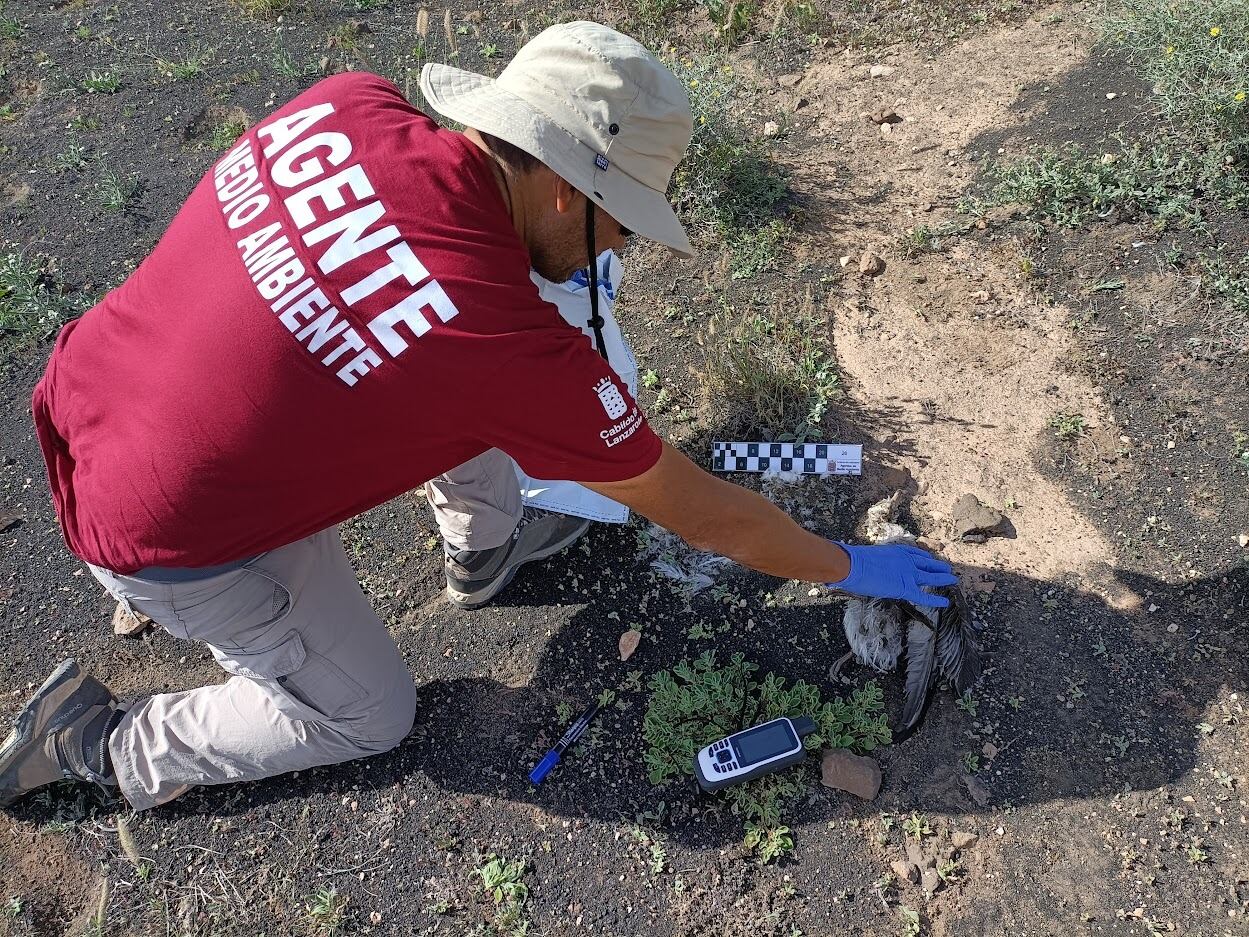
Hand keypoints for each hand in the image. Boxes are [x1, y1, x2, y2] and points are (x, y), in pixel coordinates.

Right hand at [827, 541, 957, 606]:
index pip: (917, 554)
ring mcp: (907, 573)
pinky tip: (946, 602)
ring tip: (953, 580)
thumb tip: (862, 570)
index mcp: (897, 551)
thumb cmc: (852, 562)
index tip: (930, 559)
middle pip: (927, 563)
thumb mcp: (866, 558)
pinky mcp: (905, 588)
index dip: (925, 558)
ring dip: (943, 578)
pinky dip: (936, 600)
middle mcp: (906, 560)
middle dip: (938, 566)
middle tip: (947, 568)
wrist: (851, 565)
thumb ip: (872, 563)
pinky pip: (924, 595)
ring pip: (931, 577)